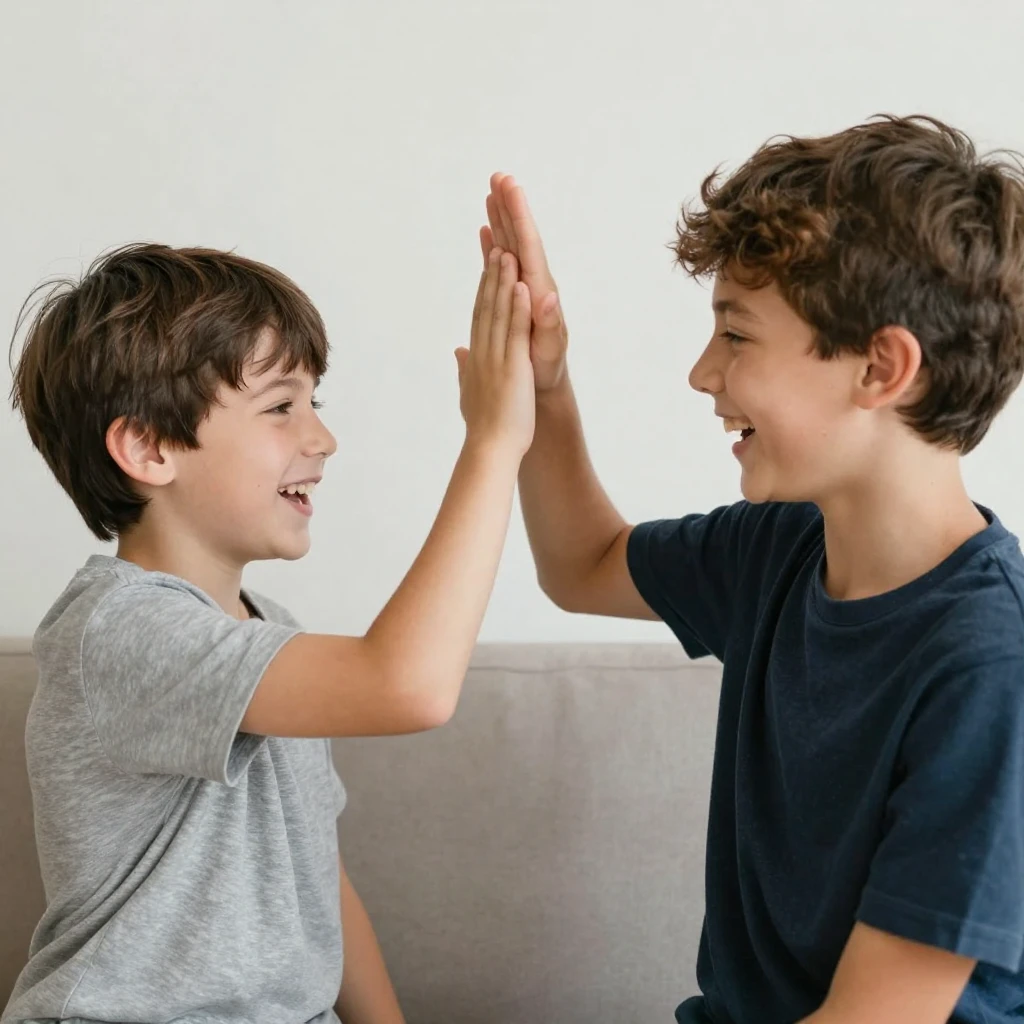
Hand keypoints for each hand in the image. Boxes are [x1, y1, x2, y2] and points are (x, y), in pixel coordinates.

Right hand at [455, 247, 534, 457]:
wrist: (490, 449)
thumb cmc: (484, 428)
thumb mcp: (471, 392)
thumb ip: (465, 369)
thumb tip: (459, 353)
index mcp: (477, 358)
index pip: (480, 317)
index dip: (483, 289)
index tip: (487, 266)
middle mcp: (483, 353)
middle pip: (486, 307)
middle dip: (491, 275)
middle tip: (495, 246)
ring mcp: (497, 358)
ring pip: (499, 313)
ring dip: (503, 282)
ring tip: (507, 253)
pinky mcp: (513, 366)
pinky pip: (516, 332)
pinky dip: (519, 308)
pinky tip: (522, 286)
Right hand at [482, 173, 567, 391]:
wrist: (544, 384)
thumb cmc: (546, 370)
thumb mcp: (549, 350)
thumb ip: (548, 325)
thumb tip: (548, 298)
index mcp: (539, 291)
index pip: (528, 245)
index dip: (519, 215)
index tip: (510, 187)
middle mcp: (532, 284)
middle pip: (520, 238)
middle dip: (510, 207)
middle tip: (499, 177)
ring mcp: (523, 289)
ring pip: (511, 247)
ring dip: (502, 220)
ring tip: (492, 193)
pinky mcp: (515, 298)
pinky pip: (503, 266)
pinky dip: (495, 246)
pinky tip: (488, 233)